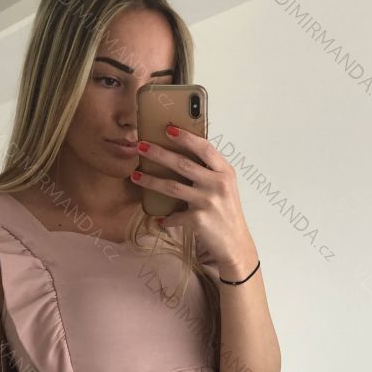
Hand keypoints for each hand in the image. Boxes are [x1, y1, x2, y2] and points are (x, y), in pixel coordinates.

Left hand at [132, 125, 258, 273]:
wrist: (235, 243)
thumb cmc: (227, 212)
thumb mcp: (225, 187)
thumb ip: (210, 172)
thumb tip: (181, 155)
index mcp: (225, 172)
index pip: (204, 148)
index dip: (185, 137)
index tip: (168, 129)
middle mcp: (217, 184)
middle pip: (182, 164)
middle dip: (159, 153)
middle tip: (141, 146)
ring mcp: (207, 202)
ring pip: (172, 187)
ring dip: (151, 181)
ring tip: (136, 176)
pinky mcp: (198, 219)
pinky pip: (174, 215)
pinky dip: (165, 218)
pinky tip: (159, 219)